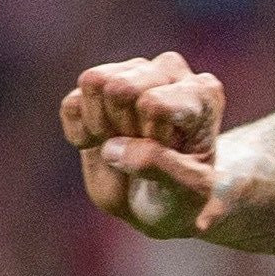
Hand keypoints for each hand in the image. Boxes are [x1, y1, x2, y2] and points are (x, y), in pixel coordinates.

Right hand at [62, 52, 227, 237]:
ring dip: (101, 125)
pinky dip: (80, 135)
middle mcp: (169, 71)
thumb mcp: (188, 192)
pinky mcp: (95, 87)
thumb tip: (112, 147)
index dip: (152, 138)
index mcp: (203, 93)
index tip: (171, 152)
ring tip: (124, 144)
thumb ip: (161, 166)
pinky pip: (71, 105)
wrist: (158, 204)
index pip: (155, 104)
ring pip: (94, 83)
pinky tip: (103, 145)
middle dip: (125, 128)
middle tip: (144, 148)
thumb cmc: (183, 195)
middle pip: (120, 88)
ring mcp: (131, 72)